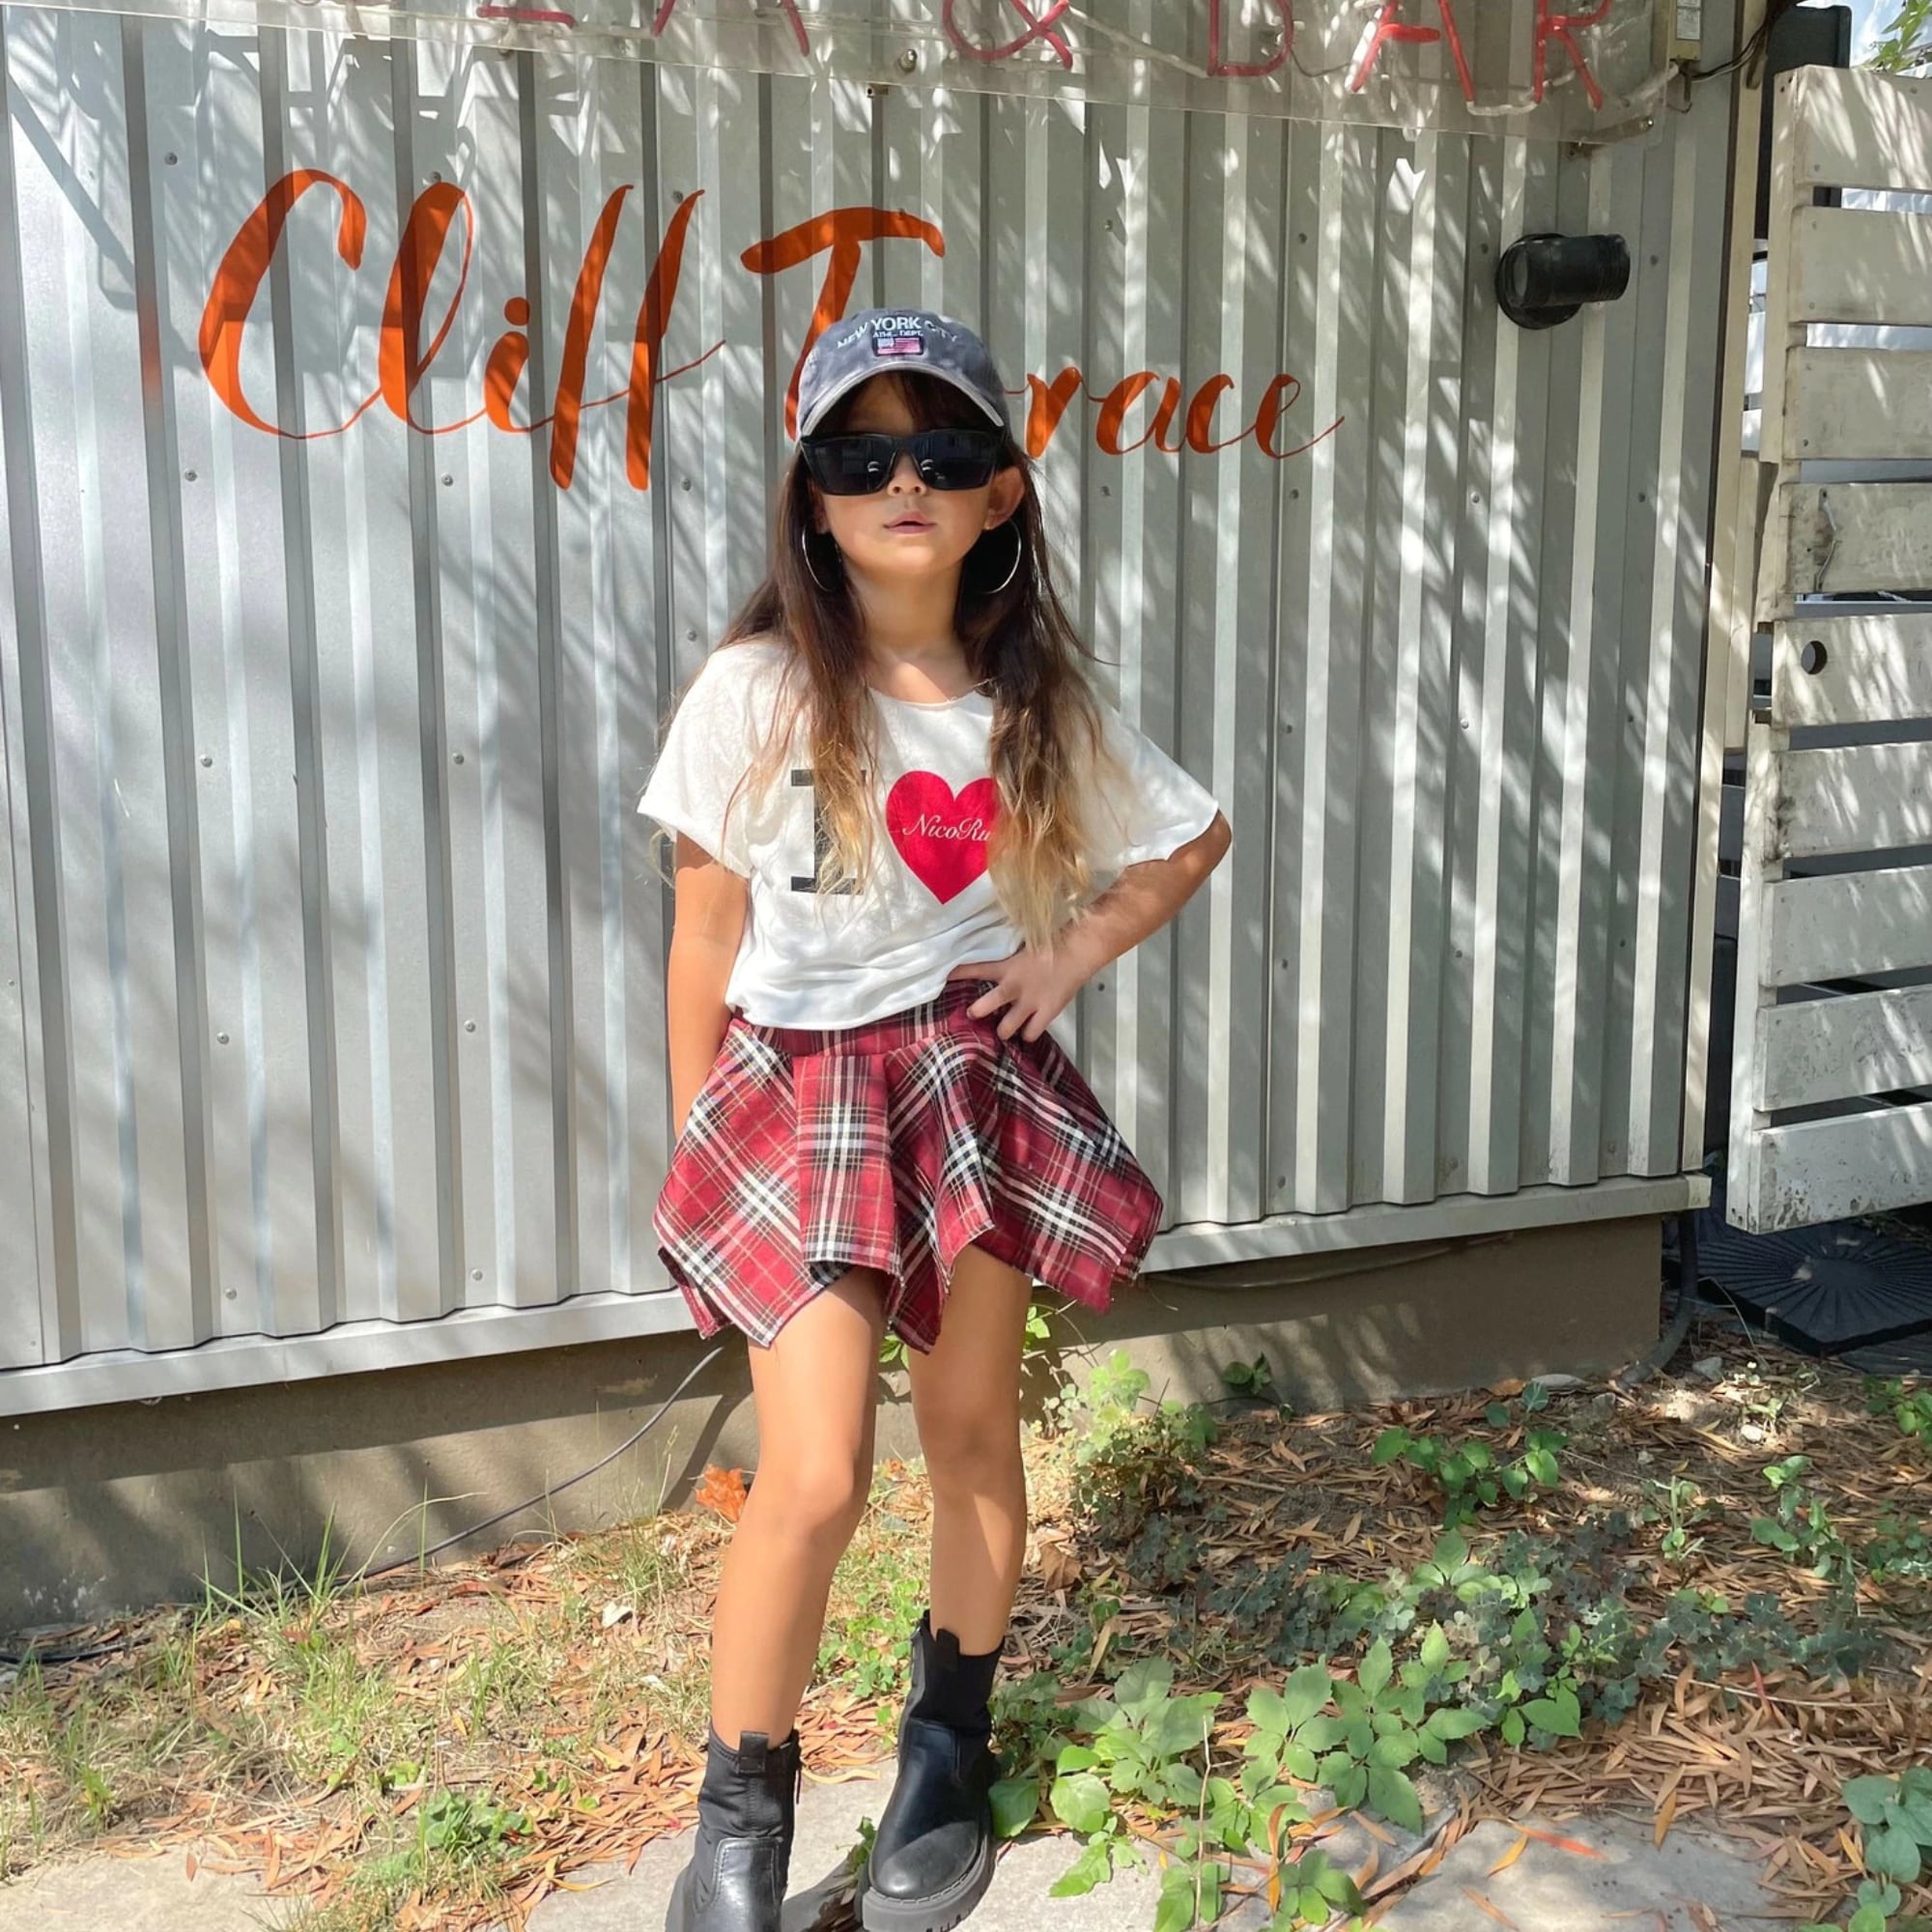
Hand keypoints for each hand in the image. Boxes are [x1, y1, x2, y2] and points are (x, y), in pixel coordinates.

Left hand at [946, 936, 1099, 1042]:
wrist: (1078, 953)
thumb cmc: (1051, 947)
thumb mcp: (1023, 950)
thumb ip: (1008, 962)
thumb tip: (996, 968)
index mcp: (1007, 967)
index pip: (976, 969)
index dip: (958, 974)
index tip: (943, 977)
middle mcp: (1014, 987)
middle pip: (985, 1006)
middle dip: (977, 1011)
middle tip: (974, 1013)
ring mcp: (1030, 1003)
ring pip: (1006, 1028)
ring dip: (1003, 1030)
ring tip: (1004, 1029)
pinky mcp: (1046, 1013)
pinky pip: (1030, 1034)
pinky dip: (1027, 1034)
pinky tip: (1027, 1030)